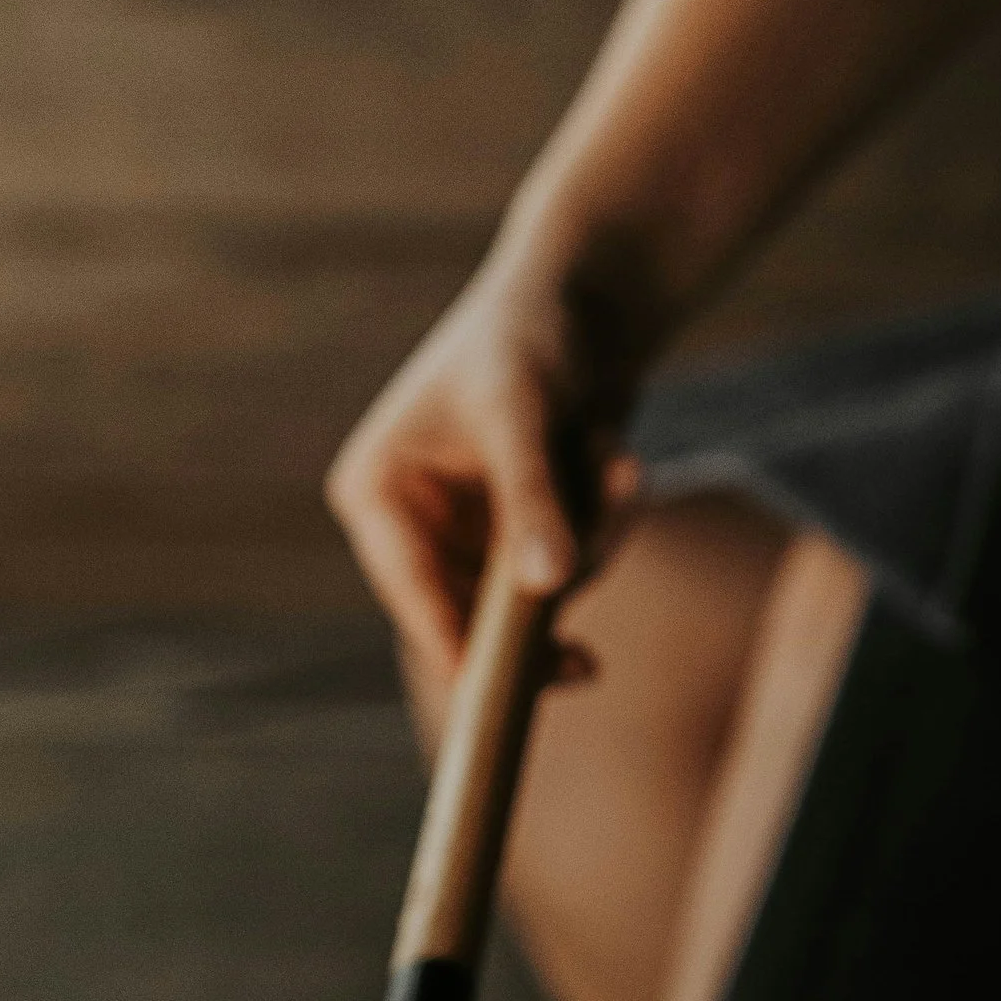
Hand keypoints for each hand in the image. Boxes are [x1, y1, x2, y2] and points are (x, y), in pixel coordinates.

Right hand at [325, 253, 637, 683]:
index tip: (490, 708)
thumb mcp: (524, 415)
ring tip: (620, 466)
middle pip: (473, 614)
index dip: (452, 653)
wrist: (589, 291)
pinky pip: (570, 565)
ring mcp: (470, 528)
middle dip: (544, 600)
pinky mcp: (522, 526)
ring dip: (593, 540)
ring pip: (535, 594)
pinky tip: (621, 463)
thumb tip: (547, 587)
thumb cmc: (532, 333)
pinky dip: (606, 524)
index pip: (411, 593)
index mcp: (379, 491)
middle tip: (589, 667)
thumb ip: (532, 500)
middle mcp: (413, 520)